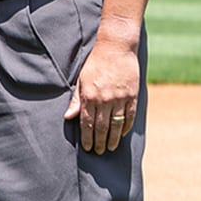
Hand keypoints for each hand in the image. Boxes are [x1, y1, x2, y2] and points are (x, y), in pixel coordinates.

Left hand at [65, 38, 139, 155]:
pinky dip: (126, 127)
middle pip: (102, 127)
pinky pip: (130, 116)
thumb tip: (68, 117)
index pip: (87, 123)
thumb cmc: (95, 63)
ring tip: (111, 148)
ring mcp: (120, 98)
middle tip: (99, 152)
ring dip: (114, 139)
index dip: (87, 138)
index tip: (88, 148)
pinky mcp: (132, 95)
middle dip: (100, 142)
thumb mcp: (81, 80)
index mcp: (89, 96)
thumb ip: (76, 99)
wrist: (116, 48)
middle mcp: (104, 99)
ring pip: (117, 125)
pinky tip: (123, 134)